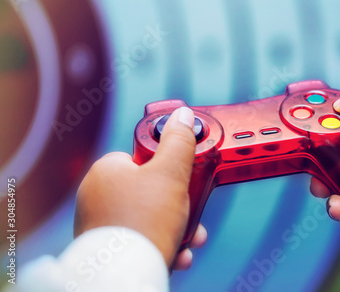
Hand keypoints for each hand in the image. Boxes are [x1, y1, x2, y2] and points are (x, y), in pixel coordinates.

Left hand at [74, 107, 206, 269]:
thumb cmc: (144, 222)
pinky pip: (138, 238)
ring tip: (190, 238)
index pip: (140, 157)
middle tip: (192, 211)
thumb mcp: (171, 174)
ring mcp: (98, 223)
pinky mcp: (104, 247)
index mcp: (106, 171)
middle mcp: (96, 195)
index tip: (182, 178)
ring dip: (175, 226)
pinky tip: (176, 253)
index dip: (166, 167)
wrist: (123, 274)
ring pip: (147, 217)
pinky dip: (160, 243)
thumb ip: (179, 141)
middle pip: (149, 190)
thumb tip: (183, 115)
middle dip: (178, 203)